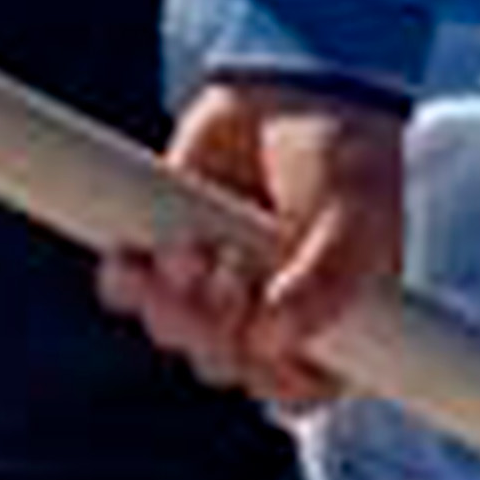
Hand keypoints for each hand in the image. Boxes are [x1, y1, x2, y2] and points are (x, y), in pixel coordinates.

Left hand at [98, 75, 408, 412]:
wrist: (291, 88)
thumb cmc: (346, 158)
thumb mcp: (356, 218)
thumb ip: (326, 282)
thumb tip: (269, 341)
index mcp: (331, 326)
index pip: (297, 390)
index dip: (270, 373)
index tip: (264, 333)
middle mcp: (271, 319)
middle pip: (226, 366)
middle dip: (214, 326)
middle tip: (228, 270)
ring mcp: (212, 291)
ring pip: (176, 334)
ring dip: (172, 302)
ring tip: (190, 246)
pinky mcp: (162, 257)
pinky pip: (128, 296)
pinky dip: (124, 282)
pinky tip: (130, 258)